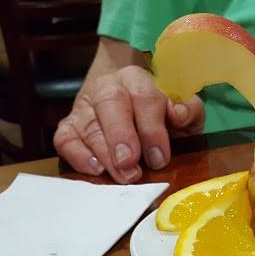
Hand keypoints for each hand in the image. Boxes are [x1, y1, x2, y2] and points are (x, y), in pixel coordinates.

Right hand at [54, 65, 204, 182]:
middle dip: (121, 137)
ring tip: (122, 176)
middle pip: (110, 105)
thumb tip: (180, 115)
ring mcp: (84, 107)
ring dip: (106, 154)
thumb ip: (188, 111)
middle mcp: (106, 88)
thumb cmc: (158, 115)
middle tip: (131, 166)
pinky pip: (65, 140)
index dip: (152, 129)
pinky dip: (78, 156)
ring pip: (89, 126)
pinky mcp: (68, 127)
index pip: (144, 96)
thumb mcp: (180, 111)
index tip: (159, 158)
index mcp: (136, 79)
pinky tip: (96, 169)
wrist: (128, 108)